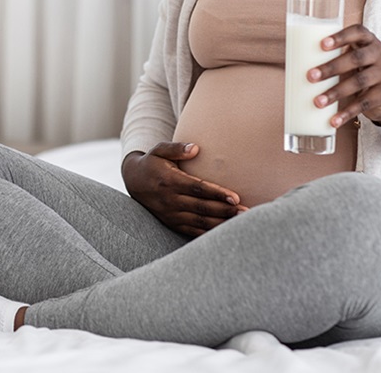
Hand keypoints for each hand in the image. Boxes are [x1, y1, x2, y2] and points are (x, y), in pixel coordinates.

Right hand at [121, 143, 242, 236]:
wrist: (134, 182)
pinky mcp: (172, 223)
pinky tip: (225, 232)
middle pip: (202, 207)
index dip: (217, 193)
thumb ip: (176, 148)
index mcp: (170, 181)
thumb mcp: (159, 150)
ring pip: (199, 221)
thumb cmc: (152, 162)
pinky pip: (192, 230)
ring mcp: (171, 214)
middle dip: (225, 211)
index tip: (236, 197)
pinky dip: (209, 232)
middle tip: (246, 212)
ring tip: (240, 222)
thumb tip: (195, 148)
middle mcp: (170, 200)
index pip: (197, 189)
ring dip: (221, 223)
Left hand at [307, 24, 380, 127]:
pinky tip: (334, 120)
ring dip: (335, 92)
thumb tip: (292, 65)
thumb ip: (332, 57)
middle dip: (331, 68)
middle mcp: (380, 54)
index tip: (321, 44)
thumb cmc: (359, 70)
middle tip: (310, 76)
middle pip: (356, 58)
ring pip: (359, 82)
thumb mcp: (352, 58)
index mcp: (368, 40)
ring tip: (317, 102)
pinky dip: (347, 113)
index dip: (341, 37)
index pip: (358, 31)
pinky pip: (365, 103)